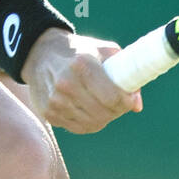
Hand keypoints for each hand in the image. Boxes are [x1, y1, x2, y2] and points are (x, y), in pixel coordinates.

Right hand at [20, 28, 141, 133]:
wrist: (41, 54)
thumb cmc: (79, 51)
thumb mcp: (103, 50)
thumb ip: (124, 72)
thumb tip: (137, 105)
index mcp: (82, 64)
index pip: (112, 97)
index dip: (126, 102)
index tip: (131, 100)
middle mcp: (66, 84)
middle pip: (103, 112)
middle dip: (118, 110)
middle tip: (122, 104)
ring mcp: (55, 101)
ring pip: (92, 123)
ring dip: (105, 118)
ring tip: (107, 107)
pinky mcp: (49, 113)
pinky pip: (79, 128)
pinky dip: (90, 123)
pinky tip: (92, 111)